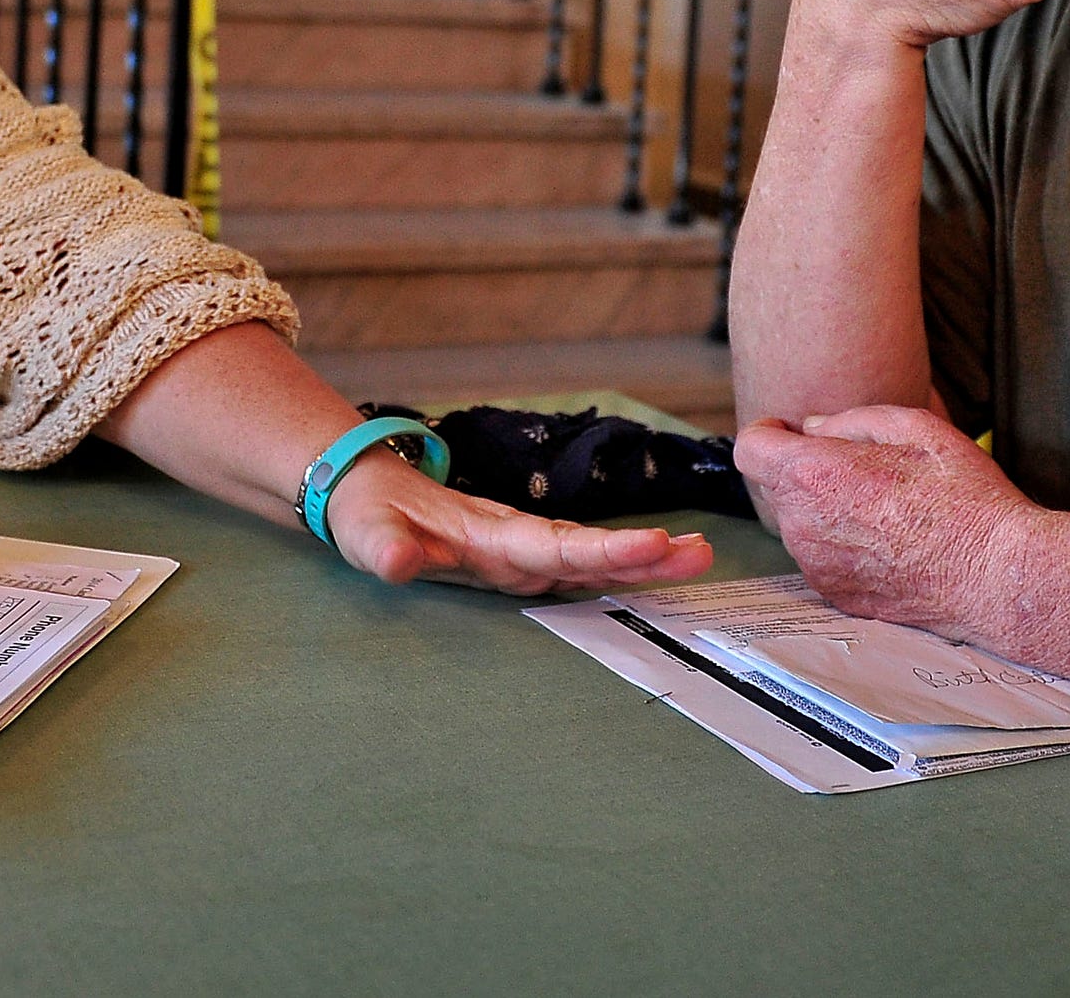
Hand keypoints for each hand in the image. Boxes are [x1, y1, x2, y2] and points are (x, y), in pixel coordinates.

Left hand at [320, 456, 714, 595]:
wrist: (367, 491)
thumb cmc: (368, 516)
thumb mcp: (367, 535)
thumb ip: (385, 550)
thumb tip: (395, 563)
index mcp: (492, 535)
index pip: (557, 544)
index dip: (606, 548)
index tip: (654, 544)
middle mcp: (518, 540)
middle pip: (590, 549)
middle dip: (645, 555)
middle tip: (702, 554)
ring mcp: (523, 549)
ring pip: (591, 557)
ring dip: (642, 561)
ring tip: (698, 558)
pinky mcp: (521, 561)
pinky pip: (577, 568)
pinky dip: (617, 572)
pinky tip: (653, 578)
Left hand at [732, 405, 1031, 632]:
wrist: (996, 575)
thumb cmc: (964, 498)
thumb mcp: (916, 428)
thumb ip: (852, 420)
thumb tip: (815, 427)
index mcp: (814, 476)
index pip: (750, 448)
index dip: (769, 434)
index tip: (792, 432)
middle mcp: (803, 526)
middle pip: (778, 487)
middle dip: (806, 471)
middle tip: (861, 468)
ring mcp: (817, 567)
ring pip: (801, 525)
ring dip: (825, 511)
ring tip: (884, 507)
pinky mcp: (836, 596)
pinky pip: (822, 559)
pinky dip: (843, 546)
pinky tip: (889, 540)